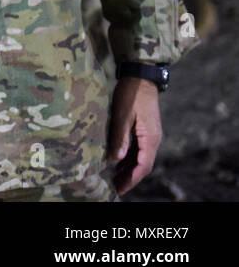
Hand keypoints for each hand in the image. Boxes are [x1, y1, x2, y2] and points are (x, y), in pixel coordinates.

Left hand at [109, 76, 162, 195]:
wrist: (141, 77)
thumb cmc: (131, 94)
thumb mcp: (123, 115)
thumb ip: (120, 137)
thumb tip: (115, 159)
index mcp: (150, 138)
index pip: (143, 166)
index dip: (132, 179)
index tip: (120, 189)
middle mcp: (153, 139)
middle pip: (143, 165)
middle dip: (130, 178)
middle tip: (114, 188)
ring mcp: (150, 134)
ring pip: (141, 158)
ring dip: (129, 169)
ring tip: (114, 179)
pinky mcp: (145, 129)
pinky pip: (139, 149)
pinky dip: (129, 159)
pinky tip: (118, 162)